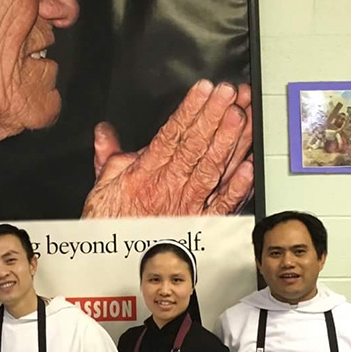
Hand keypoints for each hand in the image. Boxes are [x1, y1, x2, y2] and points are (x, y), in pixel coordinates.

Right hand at [82, 81, 253, 217]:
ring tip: (243, 116)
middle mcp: (169, 188)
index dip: (189, 110)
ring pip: (213, 169)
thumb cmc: (111, 224)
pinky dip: (237, 187)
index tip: (204, 90)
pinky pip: (222, 205)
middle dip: (215, 117)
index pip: (172, 135)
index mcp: (145, 174)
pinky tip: (249, 166)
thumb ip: (108, 156)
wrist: (116, 261)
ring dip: (230, 142)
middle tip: (231, 94)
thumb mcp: (101, 186)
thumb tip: (104, 132)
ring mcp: (188, 205)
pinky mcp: (200, 223)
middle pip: (196, 147)